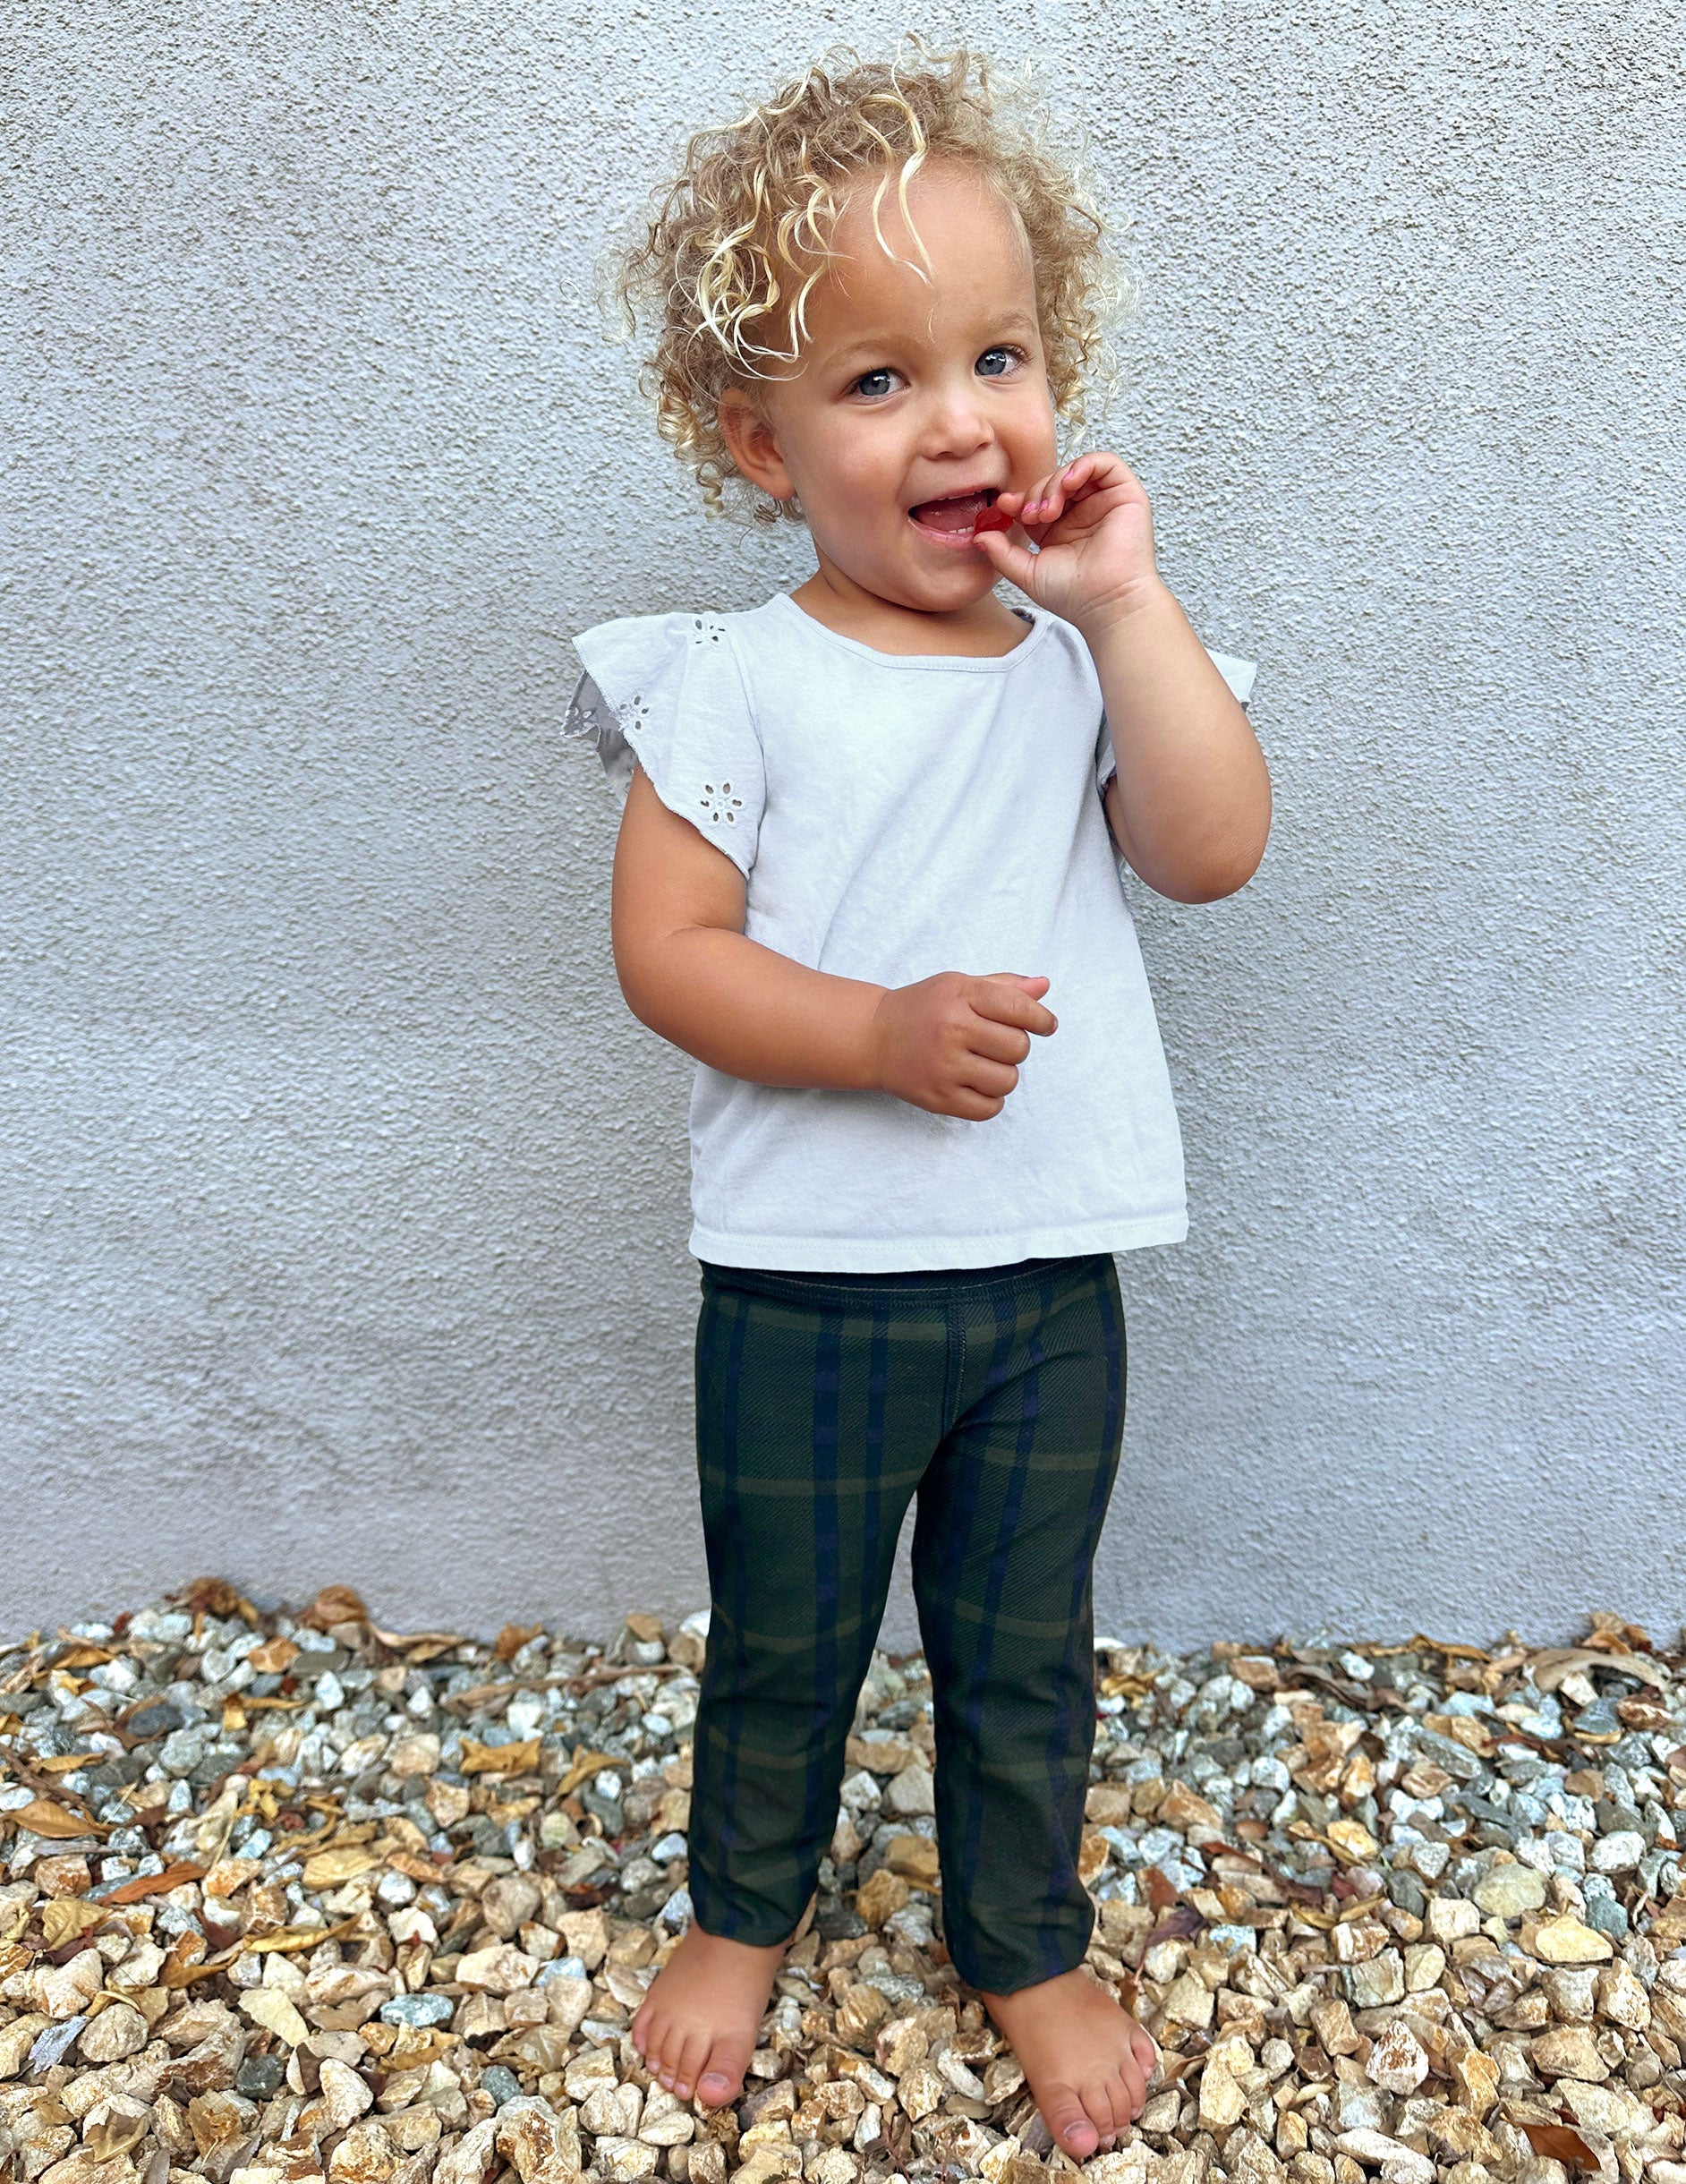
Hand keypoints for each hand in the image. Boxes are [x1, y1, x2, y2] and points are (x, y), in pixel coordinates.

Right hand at [871, 972, 1056, 1119]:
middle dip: (1015, 1047)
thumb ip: (1004, 986)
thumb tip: (1044, 987)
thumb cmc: (924, 1009)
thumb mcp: (959, 985)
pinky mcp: (938, 1098)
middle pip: (1018, 1047)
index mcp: (960, 996)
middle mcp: (951, 1030)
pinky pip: (989, 1109)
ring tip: (983, 1065)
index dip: (1041, 1019)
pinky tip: (976, 1084)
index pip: (1019, 1009)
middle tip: (995, 1043)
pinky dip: (991, 1099)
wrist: (874, 1038)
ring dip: (1003, 1075)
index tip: (1046, 1025)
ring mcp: (944, 1067)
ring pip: (1007, 1081)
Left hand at [973, 450, 1160, 633]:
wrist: (1106, 604)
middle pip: (1052, 482)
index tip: (1005, 505)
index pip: (1037, 499)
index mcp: (1061, 529)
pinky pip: (1105, 463)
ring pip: (1074, 471)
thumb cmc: (1074, 595)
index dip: (1020, 497)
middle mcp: (1083, 513)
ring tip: (1048, 509)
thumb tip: (978, 536)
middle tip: (1031, 516)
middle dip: (1036, 492)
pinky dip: (1083, 466)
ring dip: (1054, 482)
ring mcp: (1105, 502)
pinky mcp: (1126, 495)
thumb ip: (1002, 553)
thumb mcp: (1028, 572)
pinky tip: (1068, 484)